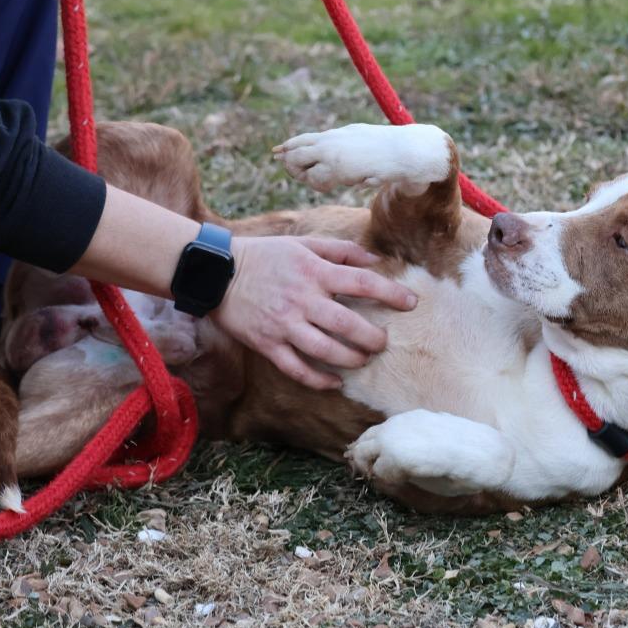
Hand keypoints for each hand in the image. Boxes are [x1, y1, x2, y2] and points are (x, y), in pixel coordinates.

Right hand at [211, 236, 416, 388]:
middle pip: (348, 324)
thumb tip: (376, 260)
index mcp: (315, 273)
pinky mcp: (268, 344)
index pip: (362, 283)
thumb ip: (342, 251)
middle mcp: (302, 300)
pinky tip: (334, 382)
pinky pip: (296, 368)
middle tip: (383, 341)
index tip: (411, 303)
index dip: (391, 293)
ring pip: (325, 350)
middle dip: (372, 337)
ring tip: (362, 359)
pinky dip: (318, 379)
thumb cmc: (266, 256)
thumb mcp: (304, 244)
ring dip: (350, 359)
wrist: (216, 272)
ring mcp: (284, 324)